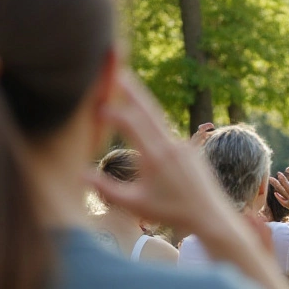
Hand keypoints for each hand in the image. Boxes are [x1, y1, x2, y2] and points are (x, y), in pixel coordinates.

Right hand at [90, 71, 237, 236]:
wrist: (210, 216)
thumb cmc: (170, 213)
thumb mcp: (134, 204)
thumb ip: (106, 188)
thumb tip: (79, 174)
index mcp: (155, 156)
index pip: (130, 123)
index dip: (113, 113)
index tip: (97, 108)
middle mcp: (171, 145)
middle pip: (148, 110)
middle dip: (132, 90)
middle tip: (119, 72)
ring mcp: (184, 146)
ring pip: (160, 120)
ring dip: (144, 104)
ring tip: (130, 89)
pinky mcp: (192, 150)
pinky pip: (169, 132)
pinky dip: (155, 122)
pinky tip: (148, 118)